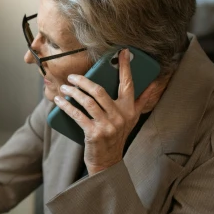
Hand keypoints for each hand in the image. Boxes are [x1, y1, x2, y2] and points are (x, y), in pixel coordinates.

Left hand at [54, 48, 156, 175]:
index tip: (122, 51)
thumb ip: (141, 102)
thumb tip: (153, 84)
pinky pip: (77, 115)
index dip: (125, 67)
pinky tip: (59, 101)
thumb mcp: (131, 120)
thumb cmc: (116, 137)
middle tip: (72, 77)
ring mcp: (107, 125)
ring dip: (72, 92)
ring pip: (87, 101)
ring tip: (64, 88)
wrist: (107, 162)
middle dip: (83, 81)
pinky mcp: (94, 133)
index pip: (128, 84)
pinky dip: (66, 106)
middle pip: (99, 90)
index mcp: (129, 110)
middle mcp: (120, 116)